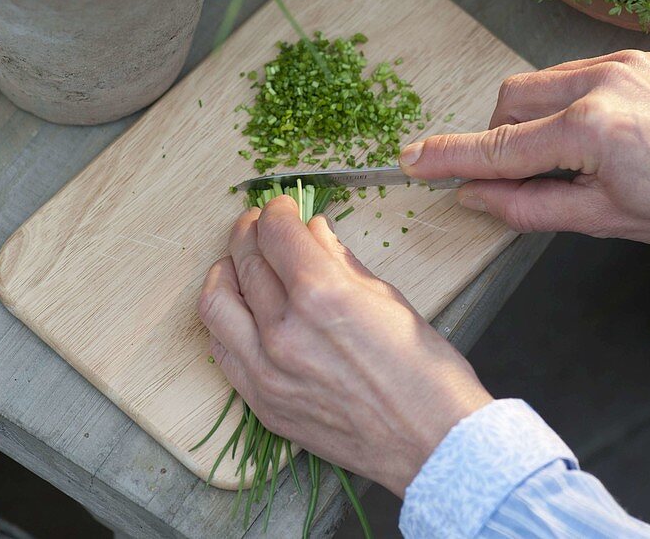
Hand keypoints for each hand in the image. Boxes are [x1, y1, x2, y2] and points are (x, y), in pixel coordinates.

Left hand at [198, 196, 492, 496]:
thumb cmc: (423, 371)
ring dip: (226, 271)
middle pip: (244, 260)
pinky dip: (226, 320)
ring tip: (241, 262)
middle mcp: (283, 332)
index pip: (275, 232)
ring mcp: (266, 372)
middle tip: (259, 224)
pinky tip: (241, 309)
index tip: (282, 208)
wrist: (432, 441)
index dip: (276, 211)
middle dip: (250, 231)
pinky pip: (222, 350)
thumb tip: (312, 231)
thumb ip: (339, 260)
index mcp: (321, 296)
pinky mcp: (262, 403)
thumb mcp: (386, 297)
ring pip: (216, 303)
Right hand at [399, 50, 649, 245]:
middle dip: (502, 137)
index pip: (501, 148)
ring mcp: (616, 63)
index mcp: (593, 132)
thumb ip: (525, 205)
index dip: (450, 158)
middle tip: (527, 173)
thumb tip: (471, 195)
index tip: (410, 160)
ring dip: (530, 119)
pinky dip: (559, 103)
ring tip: (568, 155)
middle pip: (508, 102)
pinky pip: (567, 74)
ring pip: (534, 84)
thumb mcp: (598, 219)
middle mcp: (600, 84)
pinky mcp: (629, 56)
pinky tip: (589, 131)